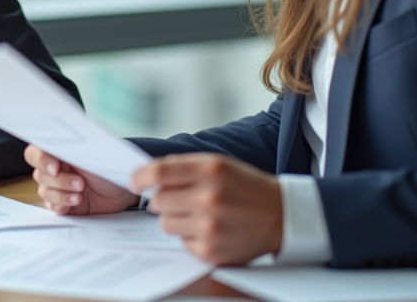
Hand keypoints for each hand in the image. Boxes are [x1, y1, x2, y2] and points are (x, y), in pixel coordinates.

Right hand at [25, 145, 137, 214]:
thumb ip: (74, 148)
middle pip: (39, 174)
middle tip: (79, 182)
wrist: (124, 189)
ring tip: (80, 195)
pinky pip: (52, 206)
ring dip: (62, 194)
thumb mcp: (94, 153)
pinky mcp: (64, 203)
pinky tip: (76, 202)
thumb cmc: (110, 166)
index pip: (35, 152)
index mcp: (59, 151)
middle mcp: (55, 168)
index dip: (40, 159)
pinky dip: (62, 204)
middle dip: (59, 181)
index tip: (55, 167)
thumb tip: (59, 140)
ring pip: (44, 191)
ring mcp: (58, 186)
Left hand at [130, 153, 282, 264]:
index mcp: (210, 170)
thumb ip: (183, 166)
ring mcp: (210, 227)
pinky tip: (209, 230)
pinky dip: (189, 236)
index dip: (140, 177)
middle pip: (157, 200)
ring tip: (198, 215)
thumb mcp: (218, 164)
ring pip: (165, 223)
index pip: (158, 172)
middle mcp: (209, 197)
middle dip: (162, 199)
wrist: (281, 217)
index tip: (135, 182)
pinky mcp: (211, 250)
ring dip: (175, 219)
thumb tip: (148, 174)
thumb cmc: (245, 187)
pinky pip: (181, 242)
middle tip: (178, 199)